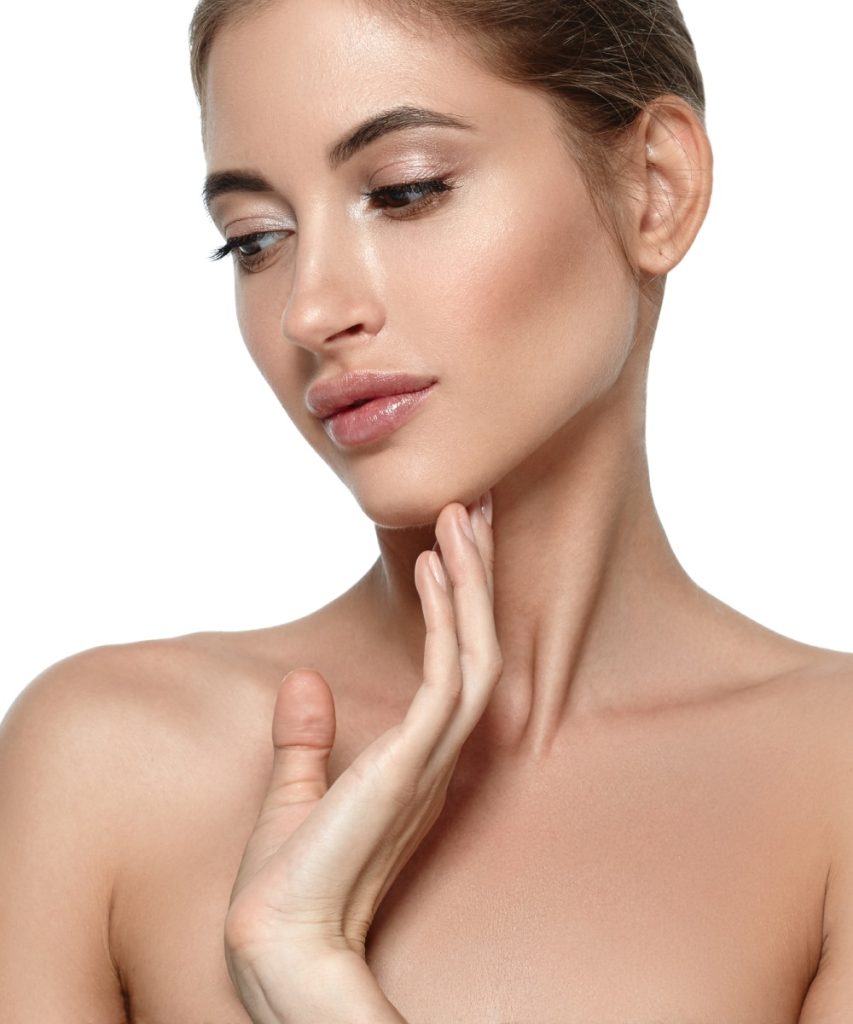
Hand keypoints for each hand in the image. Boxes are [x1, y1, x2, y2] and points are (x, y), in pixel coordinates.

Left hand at [224, 492, 500, 1022]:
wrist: (278, 940)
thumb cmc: (286, 882)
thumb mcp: (292, 793)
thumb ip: (303, 739)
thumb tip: (303, 681)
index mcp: (417, 760)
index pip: (455, 665)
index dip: (458, 604)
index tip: (447, 546)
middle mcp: (438, 754)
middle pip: (478, 647)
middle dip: (477, 577)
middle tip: (472, 510)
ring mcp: (432, 758)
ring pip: (477, 651)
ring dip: (470, 582)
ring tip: (459, 518)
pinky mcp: (413, 762)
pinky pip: (449, 675)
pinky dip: (447, 618)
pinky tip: (432, 568)